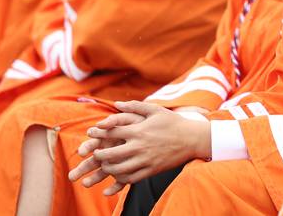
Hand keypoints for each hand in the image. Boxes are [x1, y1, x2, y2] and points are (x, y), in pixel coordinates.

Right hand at [68, 109, 145, 192]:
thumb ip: (117, 119)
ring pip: (104, 172)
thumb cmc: (143, 123)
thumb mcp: (132, 118)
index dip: (87, 147)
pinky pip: (121, 180)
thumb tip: (101, 122)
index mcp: (109, 137)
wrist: (160, 131)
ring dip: (94, 178)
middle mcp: (112, 150)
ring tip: (84, 184)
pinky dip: (115, 187)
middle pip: (95, 159)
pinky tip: (107, 193)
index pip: (95, 142)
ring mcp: (120, 161)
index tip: (81, 152)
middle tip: (72, 176)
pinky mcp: (130, 169)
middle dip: (83, 167)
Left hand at [69, 101, 210, 194]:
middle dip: (99, 154)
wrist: (192, 138)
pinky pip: (131, 178)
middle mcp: (140, 146)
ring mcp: (145, 159)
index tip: (91, 133)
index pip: (112, 131)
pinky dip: (121, 178)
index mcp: (139, 130)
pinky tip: (118, 174)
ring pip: (119, 168)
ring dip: (108, 168)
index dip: (98, 132)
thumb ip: (134, 106)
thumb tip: (116, 104)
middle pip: (111, 153)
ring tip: (104, 165)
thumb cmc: (173, 122)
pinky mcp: (151, 170)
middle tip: (94, 154)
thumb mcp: (155, 110)